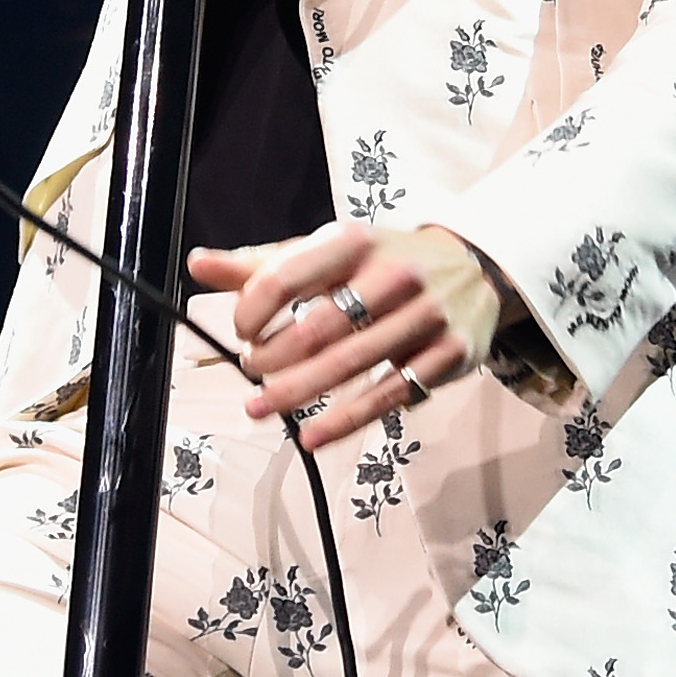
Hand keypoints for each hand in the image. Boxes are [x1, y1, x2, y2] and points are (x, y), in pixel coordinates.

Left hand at [189, 221, 502, 450]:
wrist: (476, 267)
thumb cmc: (385, 262)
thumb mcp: (330, 251)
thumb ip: (265, 264)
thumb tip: (199, 264)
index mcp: (355, 241)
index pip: (287, 275)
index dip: (252, 309)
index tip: (243, 331)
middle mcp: (394, 274)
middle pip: (317, 328)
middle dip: (272, 358)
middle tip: (254, 371)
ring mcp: (426, 316)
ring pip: (349, 365)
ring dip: (297, 392)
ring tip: (262, 407)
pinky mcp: (448, 355)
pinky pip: (389, 395)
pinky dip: (345, 420)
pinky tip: (312, 435)